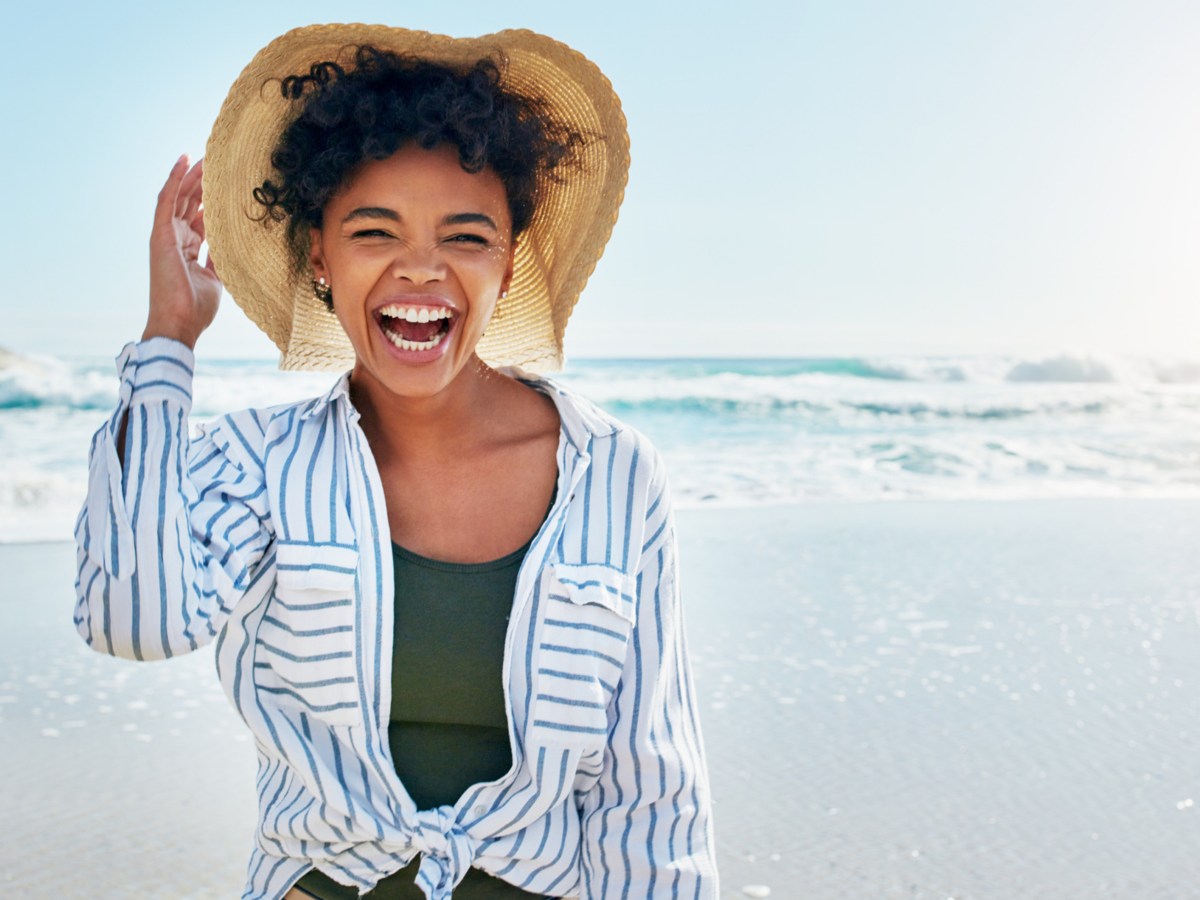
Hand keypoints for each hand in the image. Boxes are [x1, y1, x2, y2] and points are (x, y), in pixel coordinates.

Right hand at [143, 155, 221, 347]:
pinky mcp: (160, 234)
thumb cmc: (196, 308)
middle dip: (203, 182)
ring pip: (180, 196)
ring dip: (192, 174)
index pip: (200, 216)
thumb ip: (220, 259)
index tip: (227, 184)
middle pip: (190, 202)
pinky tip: (184, 159)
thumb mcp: (216, 279)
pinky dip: (174, 178)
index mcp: (188, 249)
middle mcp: (176, 238)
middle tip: (219, 162)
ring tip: (205, 155)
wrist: (180, 324)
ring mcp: (166, 235)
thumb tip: (232, 246)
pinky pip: (166, 200)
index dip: (212, 200)